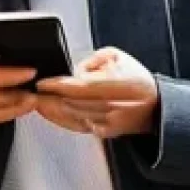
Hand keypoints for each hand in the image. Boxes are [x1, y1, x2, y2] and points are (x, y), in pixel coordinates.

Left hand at [35, 47, 158, 138]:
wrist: (155, 107)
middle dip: (51, 98)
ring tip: (40, 102)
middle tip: (34, 93)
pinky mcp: (105, 133)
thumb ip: (93, 60)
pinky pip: (79, 125)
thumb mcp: (117, 57)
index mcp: (116, 85)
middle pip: (72, 103)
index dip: (57, 85)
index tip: (42, 83)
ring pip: (73, 115)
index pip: (79, 87)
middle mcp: (112, 106)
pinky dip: (65, 119)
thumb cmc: (136, 79)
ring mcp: (108, 122)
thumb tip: (74, 72)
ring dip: (54, 109)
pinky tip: (54, 112)